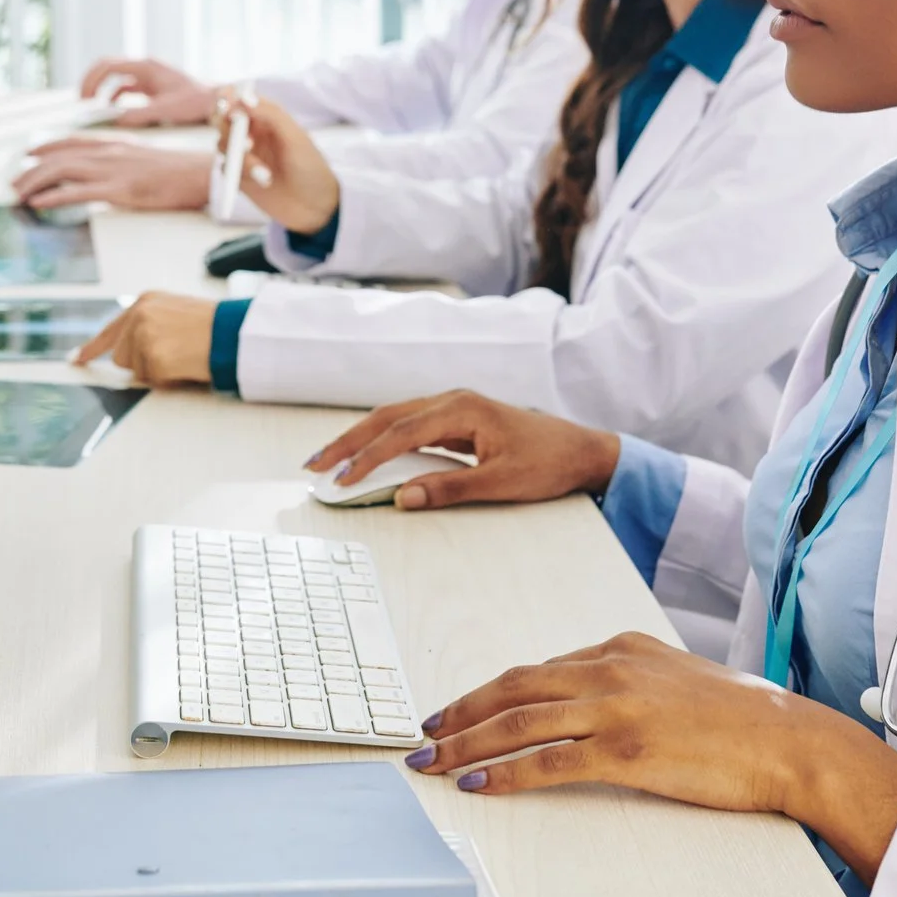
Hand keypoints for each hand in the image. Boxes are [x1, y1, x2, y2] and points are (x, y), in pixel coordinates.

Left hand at [12, 138, 209, 210]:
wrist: (199, 174)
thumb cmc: (175, 171)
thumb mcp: (141, 159)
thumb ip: (118, 161)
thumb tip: (100, 173)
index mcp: (114, 143)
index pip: (70, 141)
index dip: (45, 148)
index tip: (28, 156)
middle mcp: (108, 152)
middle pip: (59, 156)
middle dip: (32, 170)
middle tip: (15, 183)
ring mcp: (112, 170)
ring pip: (62, 171)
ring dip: (35, 182)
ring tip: (19, 194)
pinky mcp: (118, 190)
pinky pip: (78, 193)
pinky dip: (54, 197)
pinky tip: (39, 204)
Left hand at [73, 292, 217, 385]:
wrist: (232, 331)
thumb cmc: (211, 325)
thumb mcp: (174, 311)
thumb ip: (148, 324)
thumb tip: (127, 350)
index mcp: (144, 303)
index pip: (110, 330)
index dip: (91, 348)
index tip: (76, 359)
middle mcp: (139, 317)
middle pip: (121, 356)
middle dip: (141, 363)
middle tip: (172, 355)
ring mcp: (144, 337)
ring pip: (135, 371)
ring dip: (156, 370)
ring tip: (182, 355)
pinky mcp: (153, 358)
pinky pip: (153, 380)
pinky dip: (169, 379)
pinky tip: (185, 364)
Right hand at [82, 57, 218, 126]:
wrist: (217, 101)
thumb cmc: (196, 102)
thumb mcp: (165, 111)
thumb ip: (139, 115)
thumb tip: (115, 123)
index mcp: (146, 67)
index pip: (107, 66)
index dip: (91, 81)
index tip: (85, 100)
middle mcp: (144, 68)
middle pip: (107, 68)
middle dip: (92, 84)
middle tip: (82, 104)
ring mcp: (148, 77)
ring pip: (115, 79)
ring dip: (102, 92)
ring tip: (94, 111)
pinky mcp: (152, 87)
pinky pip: (126, 89)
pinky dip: (116, 99)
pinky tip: (113, 114)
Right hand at [217, 94, 339, 232]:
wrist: (314, 207)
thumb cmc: (310, 168)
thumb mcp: (295, 138)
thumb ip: (271, 115)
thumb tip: (243, 97)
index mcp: (267, 116)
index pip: (239, 98)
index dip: (228, 98)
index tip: (228, 106)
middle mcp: (252, 132)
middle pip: (223, 119)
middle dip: (228, 129)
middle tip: (247, 144)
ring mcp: (244, 153)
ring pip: (222, 144)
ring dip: (241, 158)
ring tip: (265, 174)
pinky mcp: (238, 175)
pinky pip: (224, 167)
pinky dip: (239, 173)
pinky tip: (262, 182)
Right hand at [305, 389, 619, 509]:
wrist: (583, 450)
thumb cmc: (548, 463)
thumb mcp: (501, 483)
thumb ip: (449, 489)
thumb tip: (402, 497)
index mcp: (462, 409)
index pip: (400, 434)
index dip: (367, 459)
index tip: (341, 481)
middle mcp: (453, 400)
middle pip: (386, 417)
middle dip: (348, 441)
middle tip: (314, 465)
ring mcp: (455, 406)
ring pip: (394, 417)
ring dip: (361, 437)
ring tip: (330, 460)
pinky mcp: (458, 417)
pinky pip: (410, 424)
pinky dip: (383, 438)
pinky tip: (368, 454)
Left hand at [409, 631, 896, 886]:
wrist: (789, 741)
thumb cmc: (741, 717)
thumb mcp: (677, 675)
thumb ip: (628, 677)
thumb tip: (584, 692)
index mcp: (620, 648)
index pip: (537, 668)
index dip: (488, 691)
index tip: (457, 710)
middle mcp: (610, 669)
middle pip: (513, 687)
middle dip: (460, 711)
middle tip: (424, 733)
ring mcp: (616, 708)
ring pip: (519, 721)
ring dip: (466, 743)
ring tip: (432, 762)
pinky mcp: (627, 750)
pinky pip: (550, 761)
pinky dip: (506, 773)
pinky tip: (479, 783)